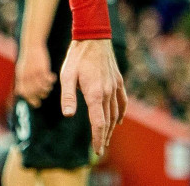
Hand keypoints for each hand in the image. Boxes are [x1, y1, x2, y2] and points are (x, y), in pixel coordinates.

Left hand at [14, 43, 55, 107]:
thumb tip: (19, 92)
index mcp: (20, 77)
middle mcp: (26, 76)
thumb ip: (21, 81)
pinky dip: (51, 81)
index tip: (37, 103)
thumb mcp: (21, 70)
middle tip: (45, 94)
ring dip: (47, 89)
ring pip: (42, 87)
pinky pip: (48, 79)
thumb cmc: (27, 59)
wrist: (32, 46)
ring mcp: (34, 72)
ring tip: (49, 86)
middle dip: (40, 95)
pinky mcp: (42, 68)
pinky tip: (53, 78)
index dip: (30, 99)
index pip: (24, 92)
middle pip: (34, 92)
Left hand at [59, 38, 126, 155]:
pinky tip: (118, 120)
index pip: (98, 123)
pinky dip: (121, 113)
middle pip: (108, 121)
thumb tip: (68, 115)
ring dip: (111, 128)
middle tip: (100, 149)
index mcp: (95, 93)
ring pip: (116, 113)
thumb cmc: (77, 56)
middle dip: (104, 136)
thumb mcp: (67, 75)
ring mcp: (115, 87)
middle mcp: (108, 92)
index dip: (98, 138)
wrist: (94, 38)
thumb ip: (68, 96)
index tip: (97, 150)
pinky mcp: (119, 81)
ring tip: (106, 138)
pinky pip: (122, 102)